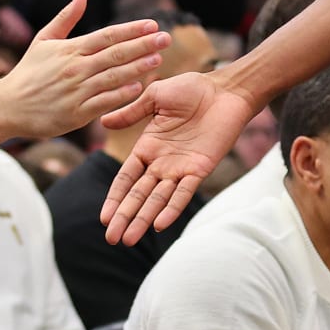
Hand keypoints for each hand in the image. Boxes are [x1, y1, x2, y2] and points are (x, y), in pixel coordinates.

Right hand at [0, 0, 169, 140]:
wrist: (7, 107)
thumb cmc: (29, 72)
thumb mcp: (44, 40)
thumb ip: (66, 18)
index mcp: (70, 50)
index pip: (107, 35)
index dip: (131, 30)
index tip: (152, 24)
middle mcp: (75, 68)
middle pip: (115, 54)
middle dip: (142, 45)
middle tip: (166, 38)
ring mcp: (76, 91)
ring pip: (113, 77)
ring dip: (138, 68)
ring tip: (157, 59)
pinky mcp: (75, 114)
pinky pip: (103, 102)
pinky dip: (121, 94)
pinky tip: (139, 87)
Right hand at [99, 72, 259, 245]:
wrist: (226, 89)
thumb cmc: (192, 88)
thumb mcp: (155, 97)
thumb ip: (132, 113)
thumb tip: (103, 121)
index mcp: (148, 147)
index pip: (126, 179)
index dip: (115, 198)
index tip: (104, 217)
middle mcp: (162, 163)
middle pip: (138, 195)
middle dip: (124, 216)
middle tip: (111, 239)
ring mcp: (181, 168)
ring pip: (158, 199)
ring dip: (144, 219)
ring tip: (129, 240)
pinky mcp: (200, 169)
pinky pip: (184, 193)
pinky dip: (172, 208)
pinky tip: (160, 224)